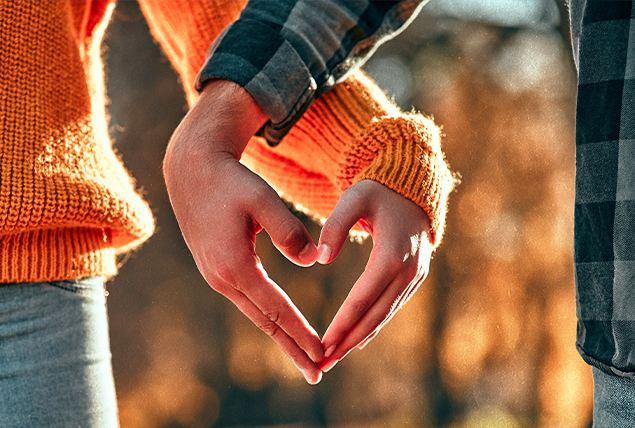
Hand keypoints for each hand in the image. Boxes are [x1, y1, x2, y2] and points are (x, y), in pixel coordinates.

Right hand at [163, 80, 322, 383]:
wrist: (193, 170)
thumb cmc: (231, 181)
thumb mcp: (263, 200)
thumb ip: (289, 231)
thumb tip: (312, 260)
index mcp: (235, 265)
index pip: (276, 308)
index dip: (301, 332)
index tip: (322, 353)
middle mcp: (222, 278)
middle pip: (264, 322)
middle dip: (292, 349)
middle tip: (317, 373)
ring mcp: (216, 276)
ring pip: (256, 314)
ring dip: (281, 337)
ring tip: (304, 357)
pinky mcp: (217, 269)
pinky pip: (248, 301)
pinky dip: (268, 318)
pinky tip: (280, 326)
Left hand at [317, 180, 432, 371]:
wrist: (412, 186)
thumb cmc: (378, 191)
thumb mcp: (354, 198)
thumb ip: (334, 226)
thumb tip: (320, 259)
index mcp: (392, 254)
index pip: (363, 298)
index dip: (342, 324)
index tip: (323, 344)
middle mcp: (408, 270)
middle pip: (374, 315)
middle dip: (348, 341)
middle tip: (322, 363)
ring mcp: (415, 276)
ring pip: (385, 315)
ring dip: (359, 338)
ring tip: (334, 358)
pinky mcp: (415, 277)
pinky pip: (392, 307)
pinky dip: (374, 325)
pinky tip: (358, 340)